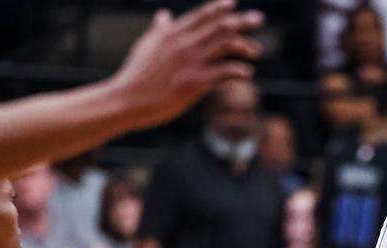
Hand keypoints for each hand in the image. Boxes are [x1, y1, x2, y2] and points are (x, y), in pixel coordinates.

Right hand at [111, 0, 263, 130]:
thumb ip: (159, 29)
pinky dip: (240, 71)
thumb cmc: (136, 75)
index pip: (202, 14)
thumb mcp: (147, 45)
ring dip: (245, 45)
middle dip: (242, 20)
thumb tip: (163, 14)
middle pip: (220, 25)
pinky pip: (226, 72)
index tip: (234, 4)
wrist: (127, 99)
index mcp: (173, 33)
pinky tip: (248, 74)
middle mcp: (184, 43)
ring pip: (227, 44)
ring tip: (257, 51)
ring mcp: (191, 62)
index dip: (221, 7)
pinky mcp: (196, 82)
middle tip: (259, 19)